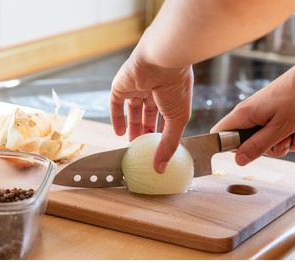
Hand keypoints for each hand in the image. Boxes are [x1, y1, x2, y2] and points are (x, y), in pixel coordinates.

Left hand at [110, 51, 193, 172]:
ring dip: (132, 126)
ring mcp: (137, 87)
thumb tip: (161, 168)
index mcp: (171, 95)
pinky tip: (119, 132)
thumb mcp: (177, 120)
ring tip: (130, 145)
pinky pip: (116, 103)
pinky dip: (117, 117)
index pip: (164, 117)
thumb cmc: (176, 87)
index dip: (160, 132)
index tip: (158, 148)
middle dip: (145, 131)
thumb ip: (168, 144)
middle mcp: (155, 90)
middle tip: (142, 149)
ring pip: (132, 110)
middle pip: (147, 114)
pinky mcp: (122, 85)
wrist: (163, 60)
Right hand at [211, 71, 294, 165]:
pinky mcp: (275, 112)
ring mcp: (263, 113)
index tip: (253, 151)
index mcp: (244, 115)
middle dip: (272, 149)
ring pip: (268, 140)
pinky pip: (280, 132)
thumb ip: (257, 146)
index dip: (231, 148)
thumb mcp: (279, 129)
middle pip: (249, 143)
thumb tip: (237, 160)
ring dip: (289, 143)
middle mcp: (250, 113)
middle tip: (287, 141)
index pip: (220, 135)